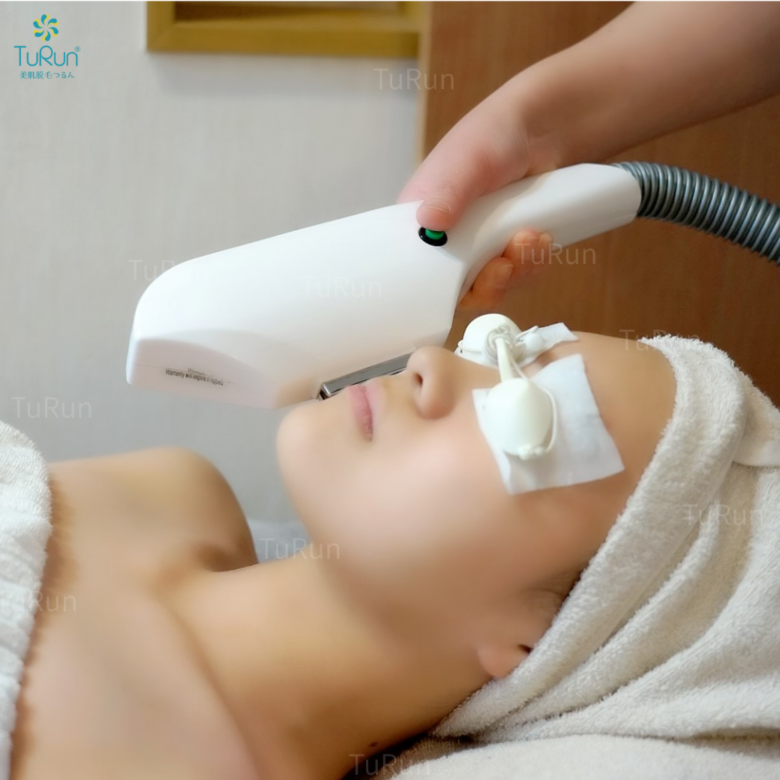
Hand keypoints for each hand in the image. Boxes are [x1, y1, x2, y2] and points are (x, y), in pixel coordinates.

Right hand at [397, 79, 558, 310]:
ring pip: (493, 286)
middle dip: (489, 281)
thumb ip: (447, 193)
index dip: (437, 289)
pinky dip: (532, 262)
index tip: (463, 280)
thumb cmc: (491, 137)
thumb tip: (429, 223)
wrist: (540, 132)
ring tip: (532, 235)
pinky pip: (517, 275)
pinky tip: (540, 237)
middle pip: (459, 290)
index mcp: (423, 226)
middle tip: (507, 262)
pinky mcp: (506, 251)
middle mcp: (448, 243)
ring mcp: (479, 249)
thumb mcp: (466, 162)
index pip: (416, 275)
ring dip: (517, 268)